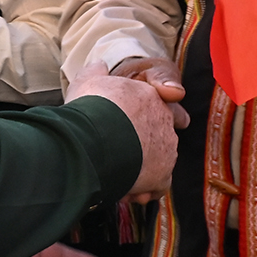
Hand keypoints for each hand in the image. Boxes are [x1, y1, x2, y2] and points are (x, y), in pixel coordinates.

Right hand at [67, 70, 180, 199]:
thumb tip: (99, 64)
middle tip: (120, 156)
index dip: (147, 116)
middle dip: (143, 148)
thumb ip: (96, 72)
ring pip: (158, 163)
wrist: (96, 136)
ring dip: (142, 171)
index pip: (162, 103)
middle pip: (159, 136)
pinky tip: (126, 192)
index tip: (135, 126)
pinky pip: (157, 186)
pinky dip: (144, 190)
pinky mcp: (162, 175)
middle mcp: (164, 121)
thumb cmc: (91, 107)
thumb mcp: (88, 81)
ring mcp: (167, 149)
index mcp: (151, 97)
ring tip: (119, 177)